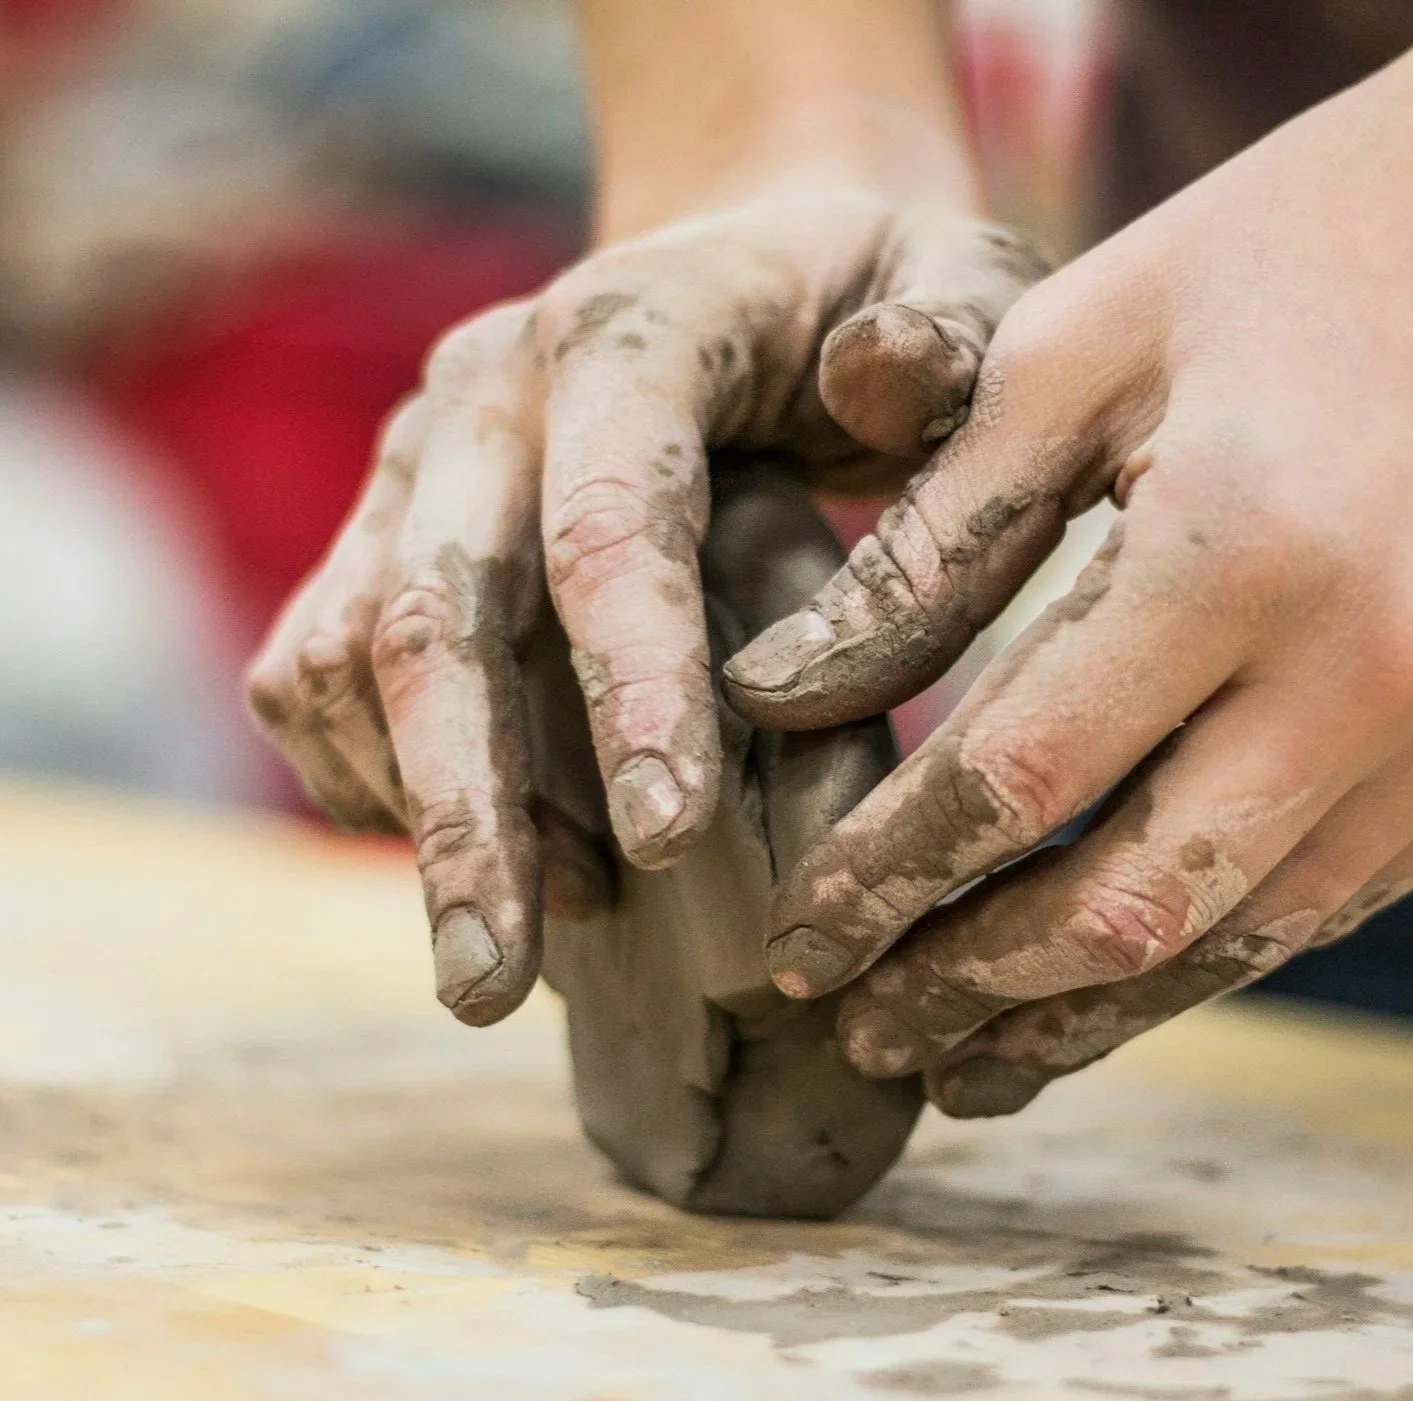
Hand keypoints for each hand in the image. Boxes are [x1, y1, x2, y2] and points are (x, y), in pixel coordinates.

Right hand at [246, 192, 1043, 1024]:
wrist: (745, 259)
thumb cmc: (870, 299)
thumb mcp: (955, 282)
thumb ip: (948, 336)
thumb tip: (879, 384)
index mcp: (630, 335)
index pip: (610, 522)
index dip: (632, 685)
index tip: (670, 846)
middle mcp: (486, 398)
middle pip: (433, 615)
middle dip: (466, 813)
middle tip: (490, 989)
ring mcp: (413, 468)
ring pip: (346, 659)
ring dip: (419, 817)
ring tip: (514, 952)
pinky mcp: (378, 533)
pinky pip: (316, 674)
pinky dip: (374, 785)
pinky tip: (485, 861)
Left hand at [726, 7, 1412, 1115]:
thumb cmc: (1303, 249)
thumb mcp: (1081, 346)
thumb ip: (930, 539)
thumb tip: (780, 690)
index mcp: (1245, 544)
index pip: (1017, 777)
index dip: (886, 880)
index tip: (798, 941)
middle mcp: (1380, 668)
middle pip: (1126, 904)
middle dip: (970, 988)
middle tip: (862, 1032)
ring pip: (1240, 940)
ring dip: (1087, 1016)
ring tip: (967, 1063)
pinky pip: (1337, 899)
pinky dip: (1208, 954)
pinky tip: (1114, 979)